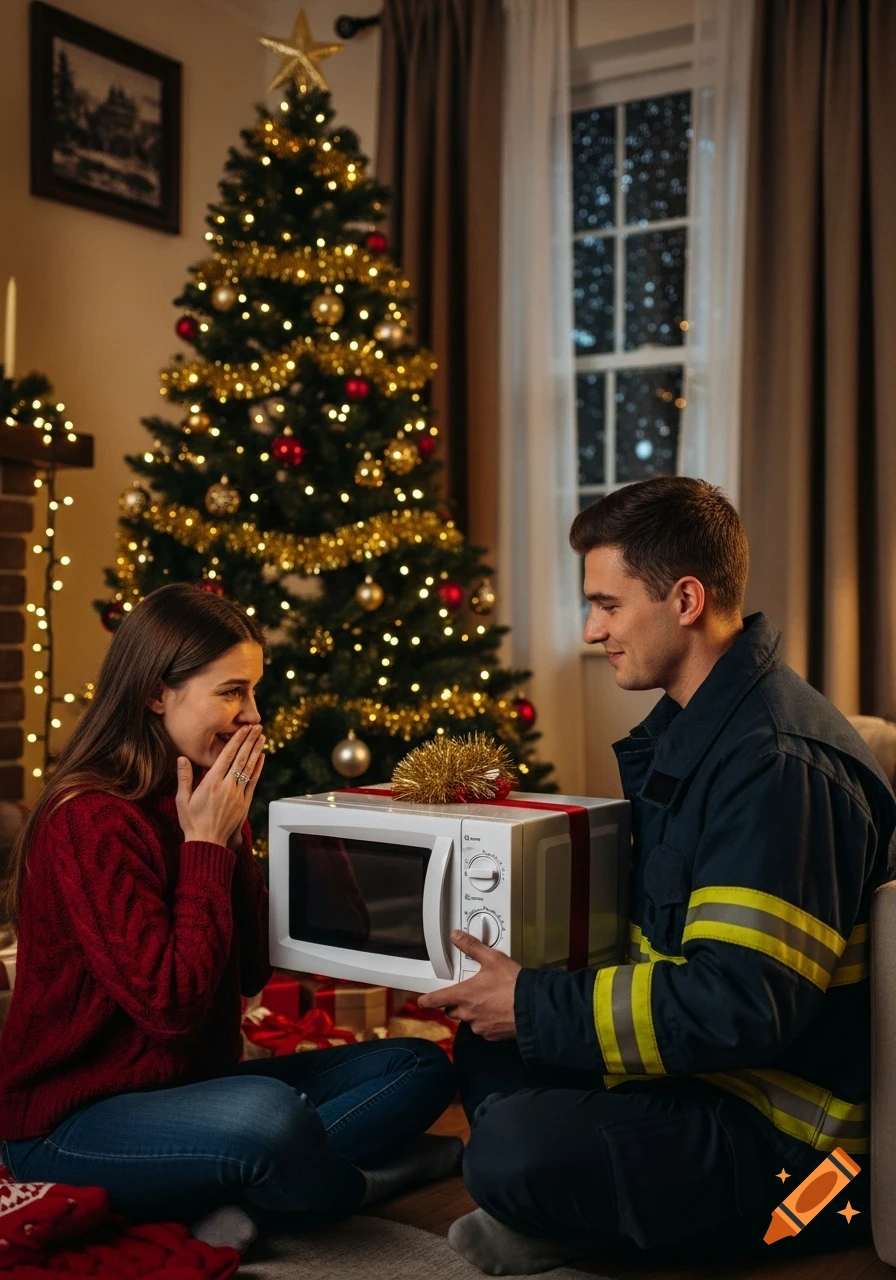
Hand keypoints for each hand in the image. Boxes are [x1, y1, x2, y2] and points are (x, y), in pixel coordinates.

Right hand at [175, 725, 265, 847]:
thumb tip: (182, 758)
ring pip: (249, 768)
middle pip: (241, 758)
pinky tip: (262, 757)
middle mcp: (226, 786)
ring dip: (256, 751)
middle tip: (257, 726)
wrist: (207, 842)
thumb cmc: (192, 821)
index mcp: (211, 783)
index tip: (243, 728)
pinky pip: (253, 781)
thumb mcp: (182, 800)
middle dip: (249, 740)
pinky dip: (258, 768)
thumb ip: (184, 777)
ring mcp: (237, 794)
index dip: (236, 740)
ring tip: (262, 737)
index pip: (226, 756)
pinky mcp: (244, 803)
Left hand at [417, 930, 520, 1040]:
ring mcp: (479, 1026)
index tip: (422, 1001)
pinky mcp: (492, 1036)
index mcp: (464, 995)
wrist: (533, 1008)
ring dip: (474, 1013)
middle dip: (456, 1004)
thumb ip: (472, 947)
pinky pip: (484, 1029)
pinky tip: (499, 1013)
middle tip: (469, 994)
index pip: (437, 999)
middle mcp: (468, 1013)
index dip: (427, 1000)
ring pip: (469, 1020)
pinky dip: (488, 1022)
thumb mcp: (493, 959)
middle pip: (452, 1011)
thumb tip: (456, 936)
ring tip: (490, 1001)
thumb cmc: (513, 984)